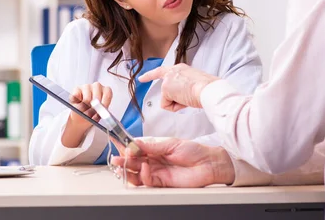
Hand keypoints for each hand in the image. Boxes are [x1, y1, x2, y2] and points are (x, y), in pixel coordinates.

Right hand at [61, 82, 111, 147]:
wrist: (81, 119)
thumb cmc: (92, 117)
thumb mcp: (99, 116)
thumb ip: (102, 113)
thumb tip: (106, 116)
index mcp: (104, 93)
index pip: (108, 91)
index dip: (106, 97)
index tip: (103, 106)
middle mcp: (96, 88)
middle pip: (97, 86)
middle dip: (95, 98)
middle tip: (92, 107)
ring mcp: (86, 87)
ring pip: (87, 88)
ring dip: (86, 98)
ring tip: (85, 107)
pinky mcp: (76, 90)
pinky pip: (76, 91)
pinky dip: (76, 97)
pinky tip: (76, 102)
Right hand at [110, 138, 234, 186]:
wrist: (208, 164)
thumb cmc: (193, 151)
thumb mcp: (171, 143)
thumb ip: (152, 145)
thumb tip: (135, 143)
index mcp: (154, 149)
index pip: (136, 148)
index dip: (126, 146)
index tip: (117, 142)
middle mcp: (153, 161)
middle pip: (133, 162)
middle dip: (123, 159)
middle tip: (116, 158)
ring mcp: (156, 172)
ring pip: (136, 173)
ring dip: (128, 170)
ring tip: (123, 164)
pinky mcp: (161, 182)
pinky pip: (147, 181)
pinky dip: (142, 175)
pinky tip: (144, 167)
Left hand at [138, 64, 218, 110]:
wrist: (208, 90)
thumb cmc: (207, 88)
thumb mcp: (195, 82)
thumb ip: (185, 85)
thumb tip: (184, 95)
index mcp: (181, 69)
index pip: (163, 71)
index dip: (151, 75)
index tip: (142, 78)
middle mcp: (173, 71)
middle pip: (161, 82)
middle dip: (157, 85)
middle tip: (149, 83)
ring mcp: (168, 80)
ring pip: (168, 98)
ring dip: (178, 102)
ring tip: (189, 98)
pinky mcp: (165, 89)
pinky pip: (167, 105)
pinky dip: (175, 107)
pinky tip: (184, 102)